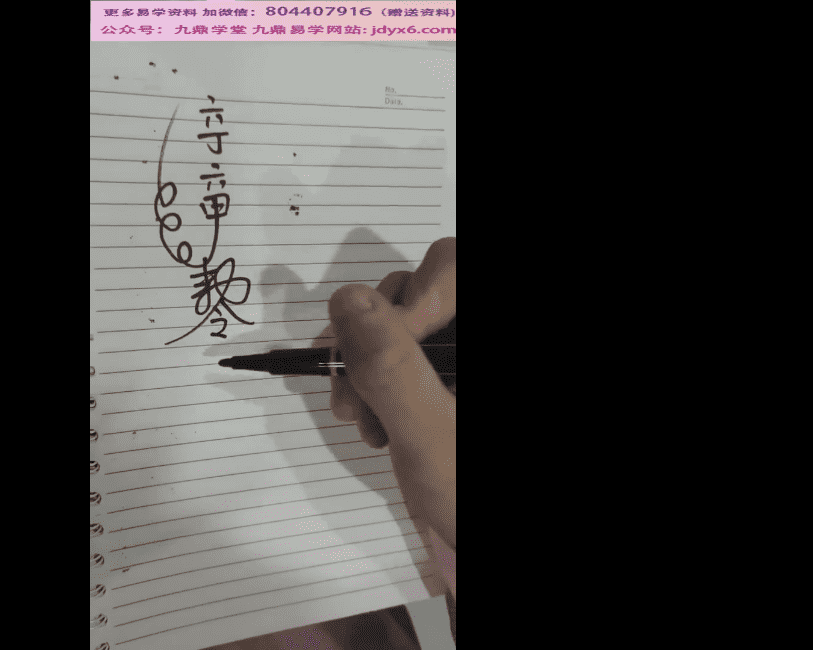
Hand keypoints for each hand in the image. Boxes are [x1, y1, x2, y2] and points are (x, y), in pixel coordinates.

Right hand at [312, 238, 456, 556]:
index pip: (450, 268)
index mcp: (480, 340)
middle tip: (352, 395)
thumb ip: (390, 366)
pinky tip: (373, 424)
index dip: (412, 298)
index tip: (383, 359)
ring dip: (363, 366)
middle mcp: (466, 338)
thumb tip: (348, 297)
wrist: (481, 545)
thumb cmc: (468, 498)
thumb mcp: (428, 437)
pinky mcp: (439, 375)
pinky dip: (372, 382)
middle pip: (416, 291)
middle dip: (371, 339)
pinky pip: (393, 352)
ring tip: (360, 420)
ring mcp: (452, 356)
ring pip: (396, 323)